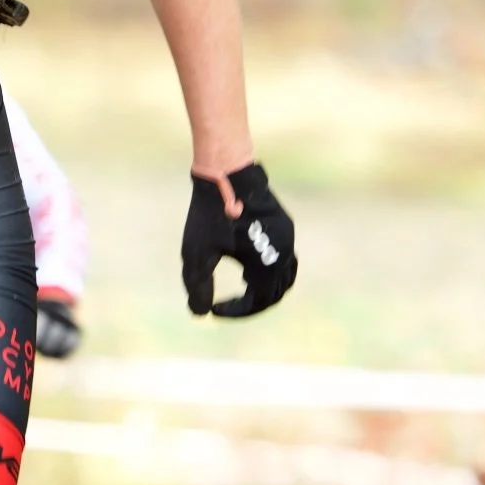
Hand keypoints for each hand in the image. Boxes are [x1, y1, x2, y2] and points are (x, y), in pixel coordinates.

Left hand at [182, 162, 296, 318]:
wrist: (226, 171)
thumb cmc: (210, 213)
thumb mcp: (197, 253)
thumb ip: (198, 286)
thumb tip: (200, 314)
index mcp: (268, 264)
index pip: (260, 301)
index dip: (237, 311)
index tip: (214, 310)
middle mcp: (285, 252)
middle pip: (276, 292)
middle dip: (253, 302)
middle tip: (230, 305)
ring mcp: (287, 236)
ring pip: (285, 275)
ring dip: (266, 287)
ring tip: (243, 289)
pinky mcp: (284, 223)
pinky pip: (284, 256)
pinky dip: (270, 269)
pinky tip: (248, 266)